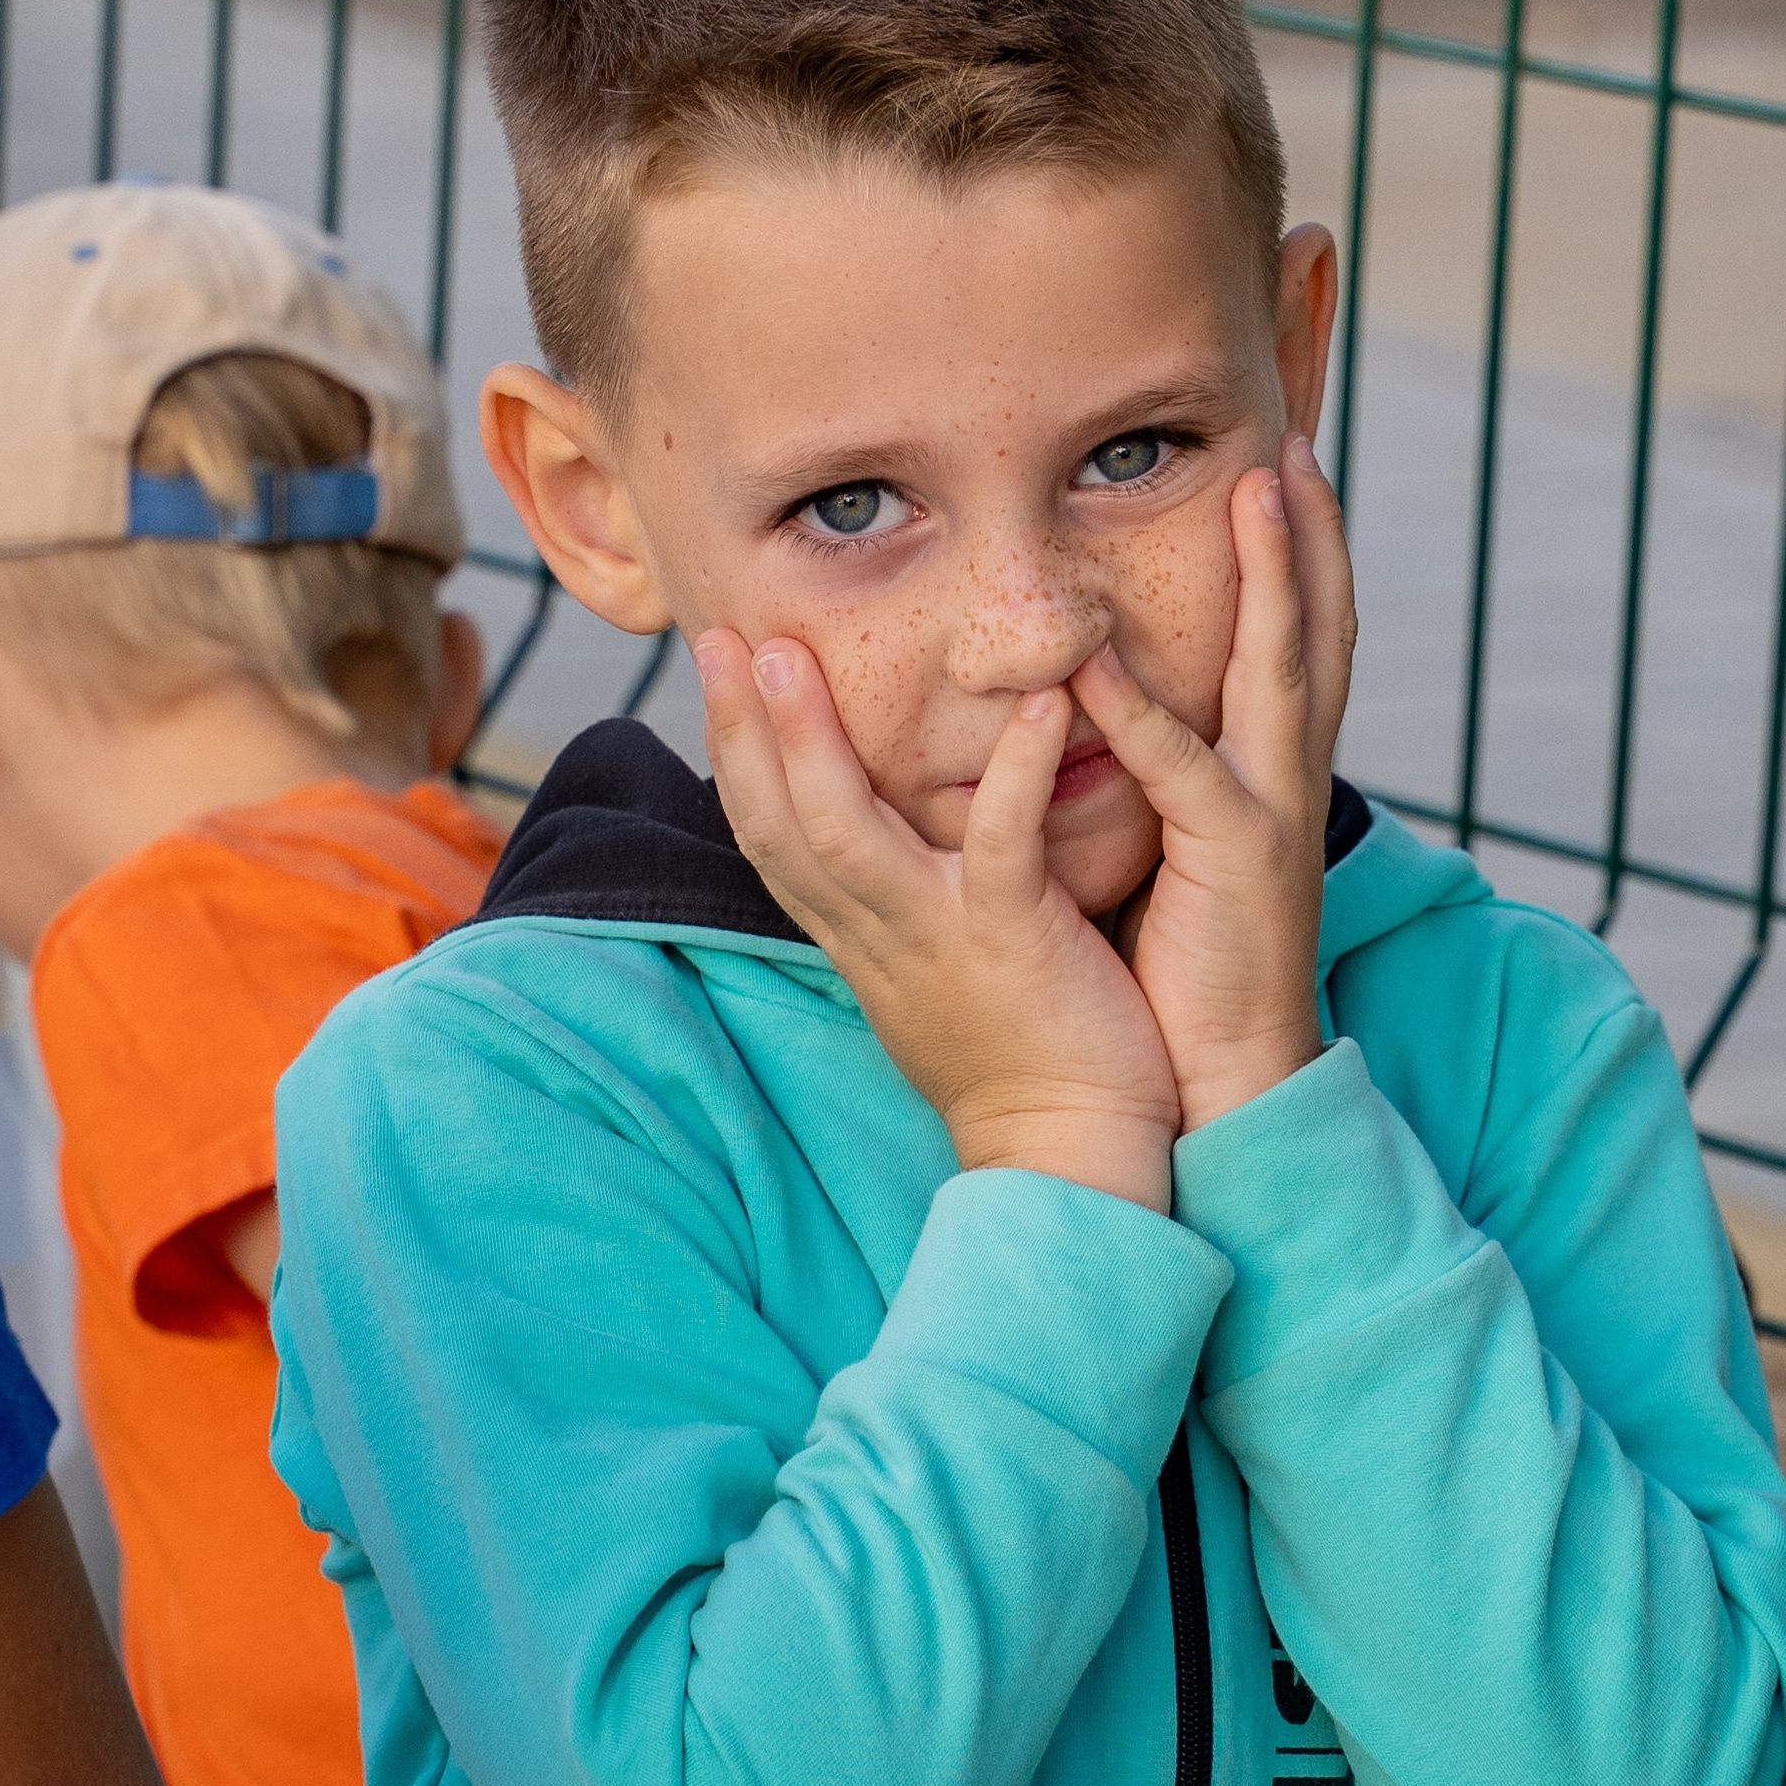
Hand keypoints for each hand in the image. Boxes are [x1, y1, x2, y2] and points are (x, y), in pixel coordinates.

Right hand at [695, 634, 1180, 1209]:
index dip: (731, 751)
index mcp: (857, 936)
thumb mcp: (923, 972)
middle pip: (778, 823)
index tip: (715, 667)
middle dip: (739, 727)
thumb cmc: (1014, 1055)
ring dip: (814, 739)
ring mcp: (936, 935)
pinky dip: (1017, 768)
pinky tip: (1040, 702)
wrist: (1070, 1150)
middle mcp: (877, 932)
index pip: (767, 836)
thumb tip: (870, 843)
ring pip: (844, 832)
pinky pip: (1004, 842)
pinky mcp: (1011, 940)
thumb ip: (892, 904)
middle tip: (719, 635)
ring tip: (795, 652)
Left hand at [1084, 431, 1356, 1134]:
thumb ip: (1164, 766)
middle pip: (1320, 630)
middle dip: (1314, 534)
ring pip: (1285, 670)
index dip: (1306, 554)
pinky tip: (1100, 652)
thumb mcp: (1179, 840)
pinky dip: (1140, 709)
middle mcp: (1289, 778)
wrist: (1220, 1077)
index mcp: (1274, 771)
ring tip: (1262, 489)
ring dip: (1275, 576)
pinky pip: (1182, 770)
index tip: (1292, 468)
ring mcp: (1271, 814)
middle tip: (1301, 443)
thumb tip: (1112, 695)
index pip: (1304, 640)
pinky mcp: (1232, 862)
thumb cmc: (1186, 962)